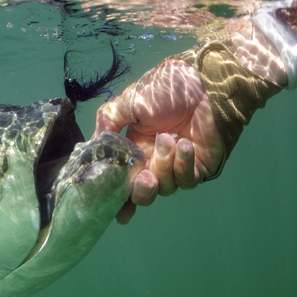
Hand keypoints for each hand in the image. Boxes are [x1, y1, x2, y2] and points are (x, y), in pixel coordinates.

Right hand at [93, 58, 223, 223]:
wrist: (203, 84)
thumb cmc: (164, 90)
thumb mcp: (127, 102)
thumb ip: (108, 122)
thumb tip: (93, 144)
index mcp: (135, 149)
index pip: (124, 182)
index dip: (119, 199)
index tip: (117, 211)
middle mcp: (154, 161)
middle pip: (145, 193)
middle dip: (142, 191)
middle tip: (146, 178)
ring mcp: (177, 166)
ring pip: (166, 187)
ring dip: (165, 166)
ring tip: (169, 139)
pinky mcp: (199, 167)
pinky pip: (187, 179)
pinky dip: (183, 164)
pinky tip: (184, 144)